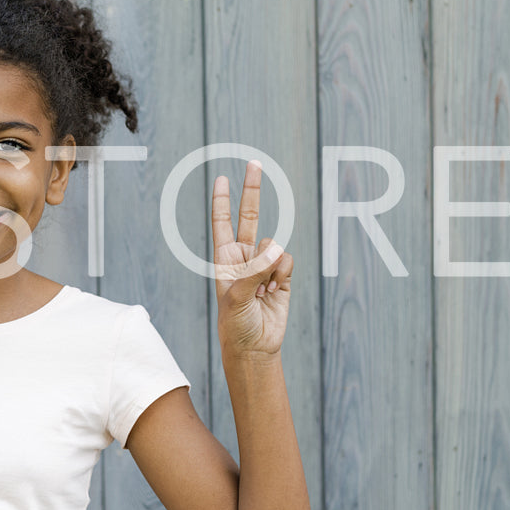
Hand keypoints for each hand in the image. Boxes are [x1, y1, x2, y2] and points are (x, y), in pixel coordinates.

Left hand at [211, 159, 292, 356]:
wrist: (255, 347)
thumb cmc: (236, 323)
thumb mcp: (237, 298)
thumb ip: (254, 272)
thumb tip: (277, 248)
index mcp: (225, 259)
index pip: (223, 222)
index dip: (223, 201)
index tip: (222, 179)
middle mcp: (244, 257)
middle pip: (250, 216)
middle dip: (252, 191)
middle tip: (255, 162)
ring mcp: (264, 265)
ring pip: (273, 246)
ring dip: (270, 267)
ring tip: (262, 291)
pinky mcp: (283, 276)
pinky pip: (287, 261)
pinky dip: (283, 274)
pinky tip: (274, 292)